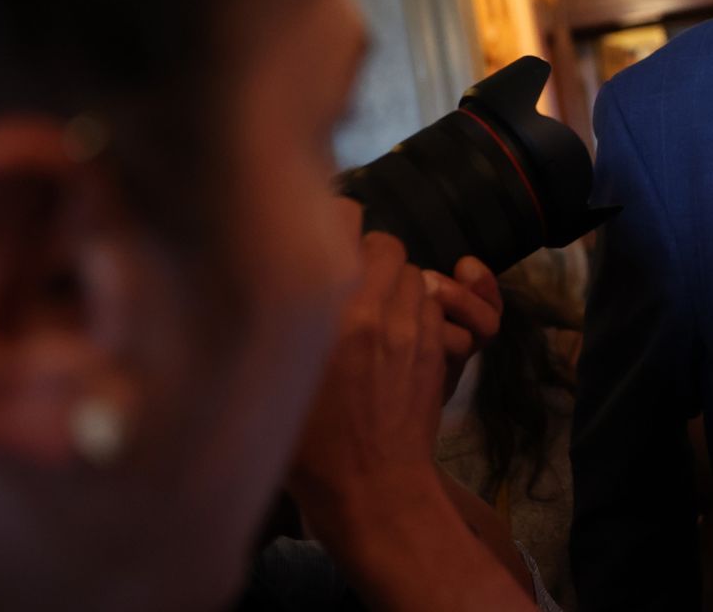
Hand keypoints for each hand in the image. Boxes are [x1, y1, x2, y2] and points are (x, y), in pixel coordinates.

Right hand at [287, 230, 501, 520]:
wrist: (370, 490)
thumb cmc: (308, 443)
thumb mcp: (275, 375)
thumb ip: (282, 316)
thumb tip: (274, 276)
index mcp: (323, 310)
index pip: (343, 221)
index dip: (337, 224)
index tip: (327, 237)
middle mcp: (371, 309)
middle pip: (386, 244)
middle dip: (371, 258)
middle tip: (352, 284)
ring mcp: (411, 328)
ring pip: (415, 274)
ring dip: (398, 286)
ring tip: (374, 315)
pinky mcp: (437, 349)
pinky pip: (434, 307)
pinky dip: (419, 314)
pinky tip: (397, 339)